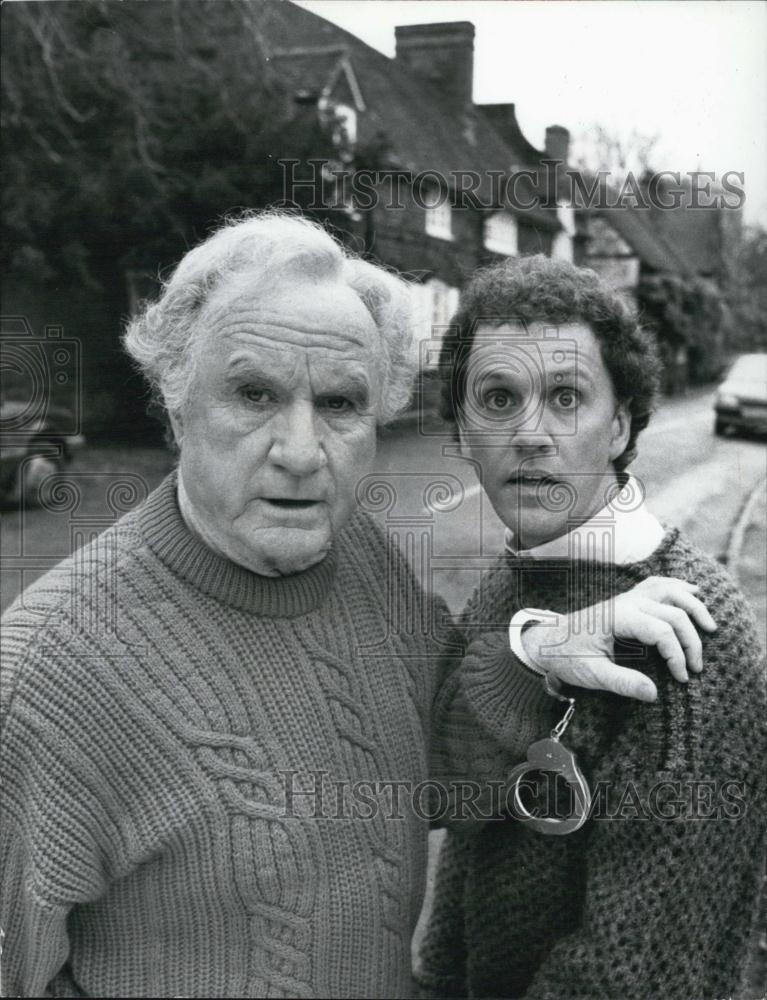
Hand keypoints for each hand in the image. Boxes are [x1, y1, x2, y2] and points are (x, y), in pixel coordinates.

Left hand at [520, 576, 716, 702]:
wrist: (547, 641)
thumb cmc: (567, 657)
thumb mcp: (591, 675)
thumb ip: (622, 683)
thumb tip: (654, 694)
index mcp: (618, 617)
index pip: (662, 630)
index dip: (678, 655)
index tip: (682, 678)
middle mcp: (625, 602)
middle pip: (673, 612)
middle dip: (691, 640)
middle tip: (696, 668)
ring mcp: (627, 598)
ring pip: (669, 590)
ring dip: (692, 605)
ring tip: (710, 626)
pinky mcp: (627, 600)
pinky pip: (657, 585)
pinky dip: (678, 587)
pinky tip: (693, 592)